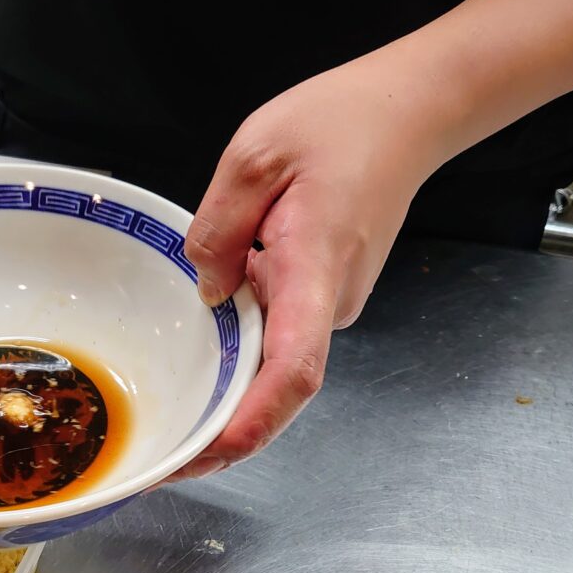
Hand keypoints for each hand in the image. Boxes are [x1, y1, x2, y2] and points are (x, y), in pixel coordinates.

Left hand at [173, 59, 448, 479]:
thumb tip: (209, 291)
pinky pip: (280, 333)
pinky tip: (207, 343)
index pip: (292, 368)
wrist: (411, 111)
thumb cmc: (341, 123)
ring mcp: (335, 302)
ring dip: (229, 389)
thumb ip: (219, 229)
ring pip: (275, 358)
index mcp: (314, 268)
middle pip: (278, 384)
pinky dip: (245, 348)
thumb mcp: (254, 155)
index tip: (208, 456)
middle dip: (224, 432)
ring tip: (171, 418)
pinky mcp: (328, 295)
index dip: (253, 422)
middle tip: (161, 461)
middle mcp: (333, 300)